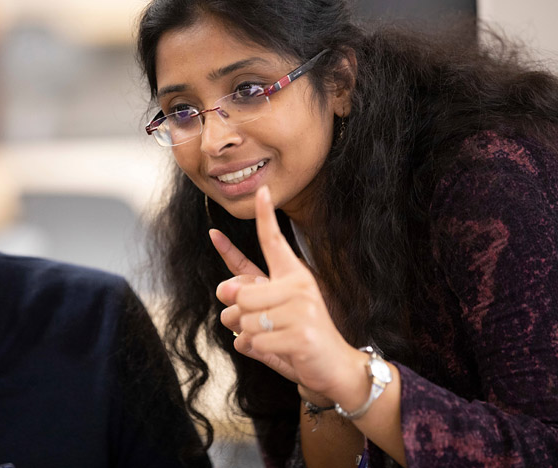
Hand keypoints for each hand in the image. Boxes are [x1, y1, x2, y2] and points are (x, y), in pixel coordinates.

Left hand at [211, 186, 358, 401]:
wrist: (334, 366)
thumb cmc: (298, 336)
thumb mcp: (271, 312)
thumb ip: (245, 297)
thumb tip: (223, 289)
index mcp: (293, 275)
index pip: (273, 242)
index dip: (265, 216)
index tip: (261, 191)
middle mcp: (299, 286)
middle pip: (240, 295)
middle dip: (238, 316)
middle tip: (259, 325)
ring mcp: (301, 310)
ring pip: (244, 321)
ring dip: (249, 336)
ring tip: (273, 339)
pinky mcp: (300, 336)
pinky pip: (255, 343)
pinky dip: (258, 352)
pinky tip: (279, 351)